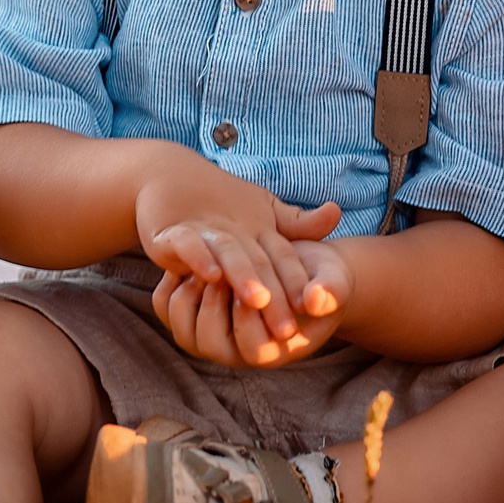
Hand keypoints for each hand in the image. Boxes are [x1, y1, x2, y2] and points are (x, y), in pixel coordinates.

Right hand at [135, 153, 341, 342]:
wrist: (166, 174)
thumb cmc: (220, 201)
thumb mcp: (261, 213)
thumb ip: (296, 223)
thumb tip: (337, 211)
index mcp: (260, 228)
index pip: (283, 255)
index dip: (296, 280)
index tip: (313, 308)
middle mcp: (236, 228)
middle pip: (259, 261)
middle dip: (274, 293)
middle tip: (286, 327)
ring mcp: (205, 228)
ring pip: (229, 251)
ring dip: (242, 275)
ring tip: (257, 299)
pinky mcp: (174, 232)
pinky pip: (188, 244)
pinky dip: (199, 257)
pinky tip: (211, 275)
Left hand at [155, 237, 354, 366]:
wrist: (296, 265)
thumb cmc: (320, 276)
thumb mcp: (334, 279)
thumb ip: (331, 289)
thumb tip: (317, 299)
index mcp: (275, 348)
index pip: (253, 348)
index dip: (249, 316)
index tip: (250, 283)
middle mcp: (240, 350)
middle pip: (211, 344)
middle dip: (214, 306)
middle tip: (220, 273)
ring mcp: (213, 336)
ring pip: (185, 331)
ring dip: (190, 297)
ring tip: (203, 268)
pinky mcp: (194, 315)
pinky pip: (167, 309)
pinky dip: (171, 287)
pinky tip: (187, 263)